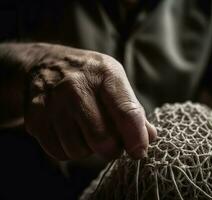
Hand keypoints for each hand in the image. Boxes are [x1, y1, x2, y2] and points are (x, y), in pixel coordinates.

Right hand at [24, 43, 156, 160]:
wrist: (44, 63)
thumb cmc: (88, 76)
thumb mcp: (114, 81)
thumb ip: (133, 109)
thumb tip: (149, 137)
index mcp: (105, 74)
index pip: (127, 113)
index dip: (136, 138)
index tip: (139, 152)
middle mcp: (77, 86)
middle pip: (102, 139)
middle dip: (112, 149)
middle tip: (112, 143)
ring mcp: (53, 102)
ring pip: (79, 150)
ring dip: (89, 150)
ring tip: (87, 132)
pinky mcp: (35, 117)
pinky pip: (60, 152)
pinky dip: (70, 150)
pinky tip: (70, 133)